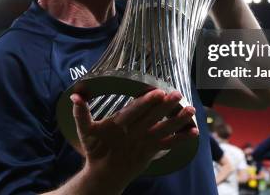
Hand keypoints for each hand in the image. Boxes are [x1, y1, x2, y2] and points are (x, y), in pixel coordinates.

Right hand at [71, 89, 197, 186]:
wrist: (104, 176)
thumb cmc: (95, 149)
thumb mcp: (85, 131)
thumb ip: (80, 112)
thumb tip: (75, 95)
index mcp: (118, 127)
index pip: (134, 112)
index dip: (146, 102)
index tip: (157, 92)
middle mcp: (134, 135)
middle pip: (152, 118)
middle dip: (166, 106)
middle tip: (178, 93)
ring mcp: (145, 144)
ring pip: (164, 130)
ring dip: (178, 120)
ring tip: (191, 109)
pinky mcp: (152, 151)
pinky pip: (170, 144)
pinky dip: (182, 138)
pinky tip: (195, 131)